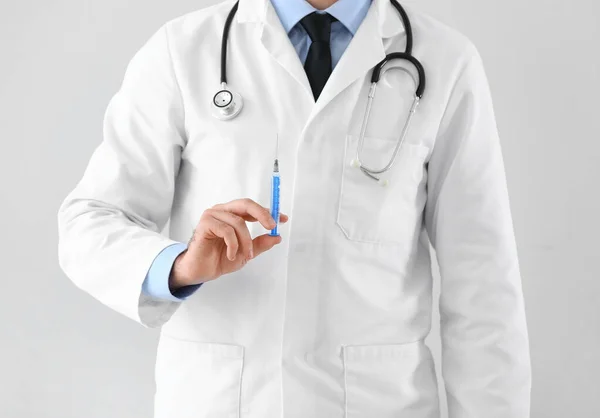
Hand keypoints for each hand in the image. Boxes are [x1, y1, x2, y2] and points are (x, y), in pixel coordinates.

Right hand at [169, 198, 287, 290]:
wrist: (200, 271)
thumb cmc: (219, 260)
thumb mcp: (246, 253)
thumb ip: (259, 244)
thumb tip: (276, 237)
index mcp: (232, 215)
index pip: (252, 208)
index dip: (268, 212)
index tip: (283, 219)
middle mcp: (222, 211)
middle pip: (246, 204)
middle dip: (262, 214)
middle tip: (271, 227)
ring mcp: (213, 215)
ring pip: (238, 222)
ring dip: (246, 241)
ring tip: (245, 255)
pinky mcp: (205, 223)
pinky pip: (227, 230)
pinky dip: (233, 245)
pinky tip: (231, 255)